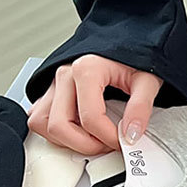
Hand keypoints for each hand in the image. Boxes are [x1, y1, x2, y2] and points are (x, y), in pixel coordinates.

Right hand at [27, 55, 162, 154]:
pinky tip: (78, 131)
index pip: (90, 118)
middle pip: (60, 125)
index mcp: (86, 69)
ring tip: (93, 139)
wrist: (125, 41)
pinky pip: (40, 119)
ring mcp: (53, 84)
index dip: (109, 138)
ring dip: (66, 140)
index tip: (124, 142)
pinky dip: (56, 132)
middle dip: (85, 145)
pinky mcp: (49, 92)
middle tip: (108, 145)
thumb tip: (131, 134)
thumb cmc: (133, 58)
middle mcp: (64, 75)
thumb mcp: (147, 79)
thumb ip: (141, 107)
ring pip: (42, 124)